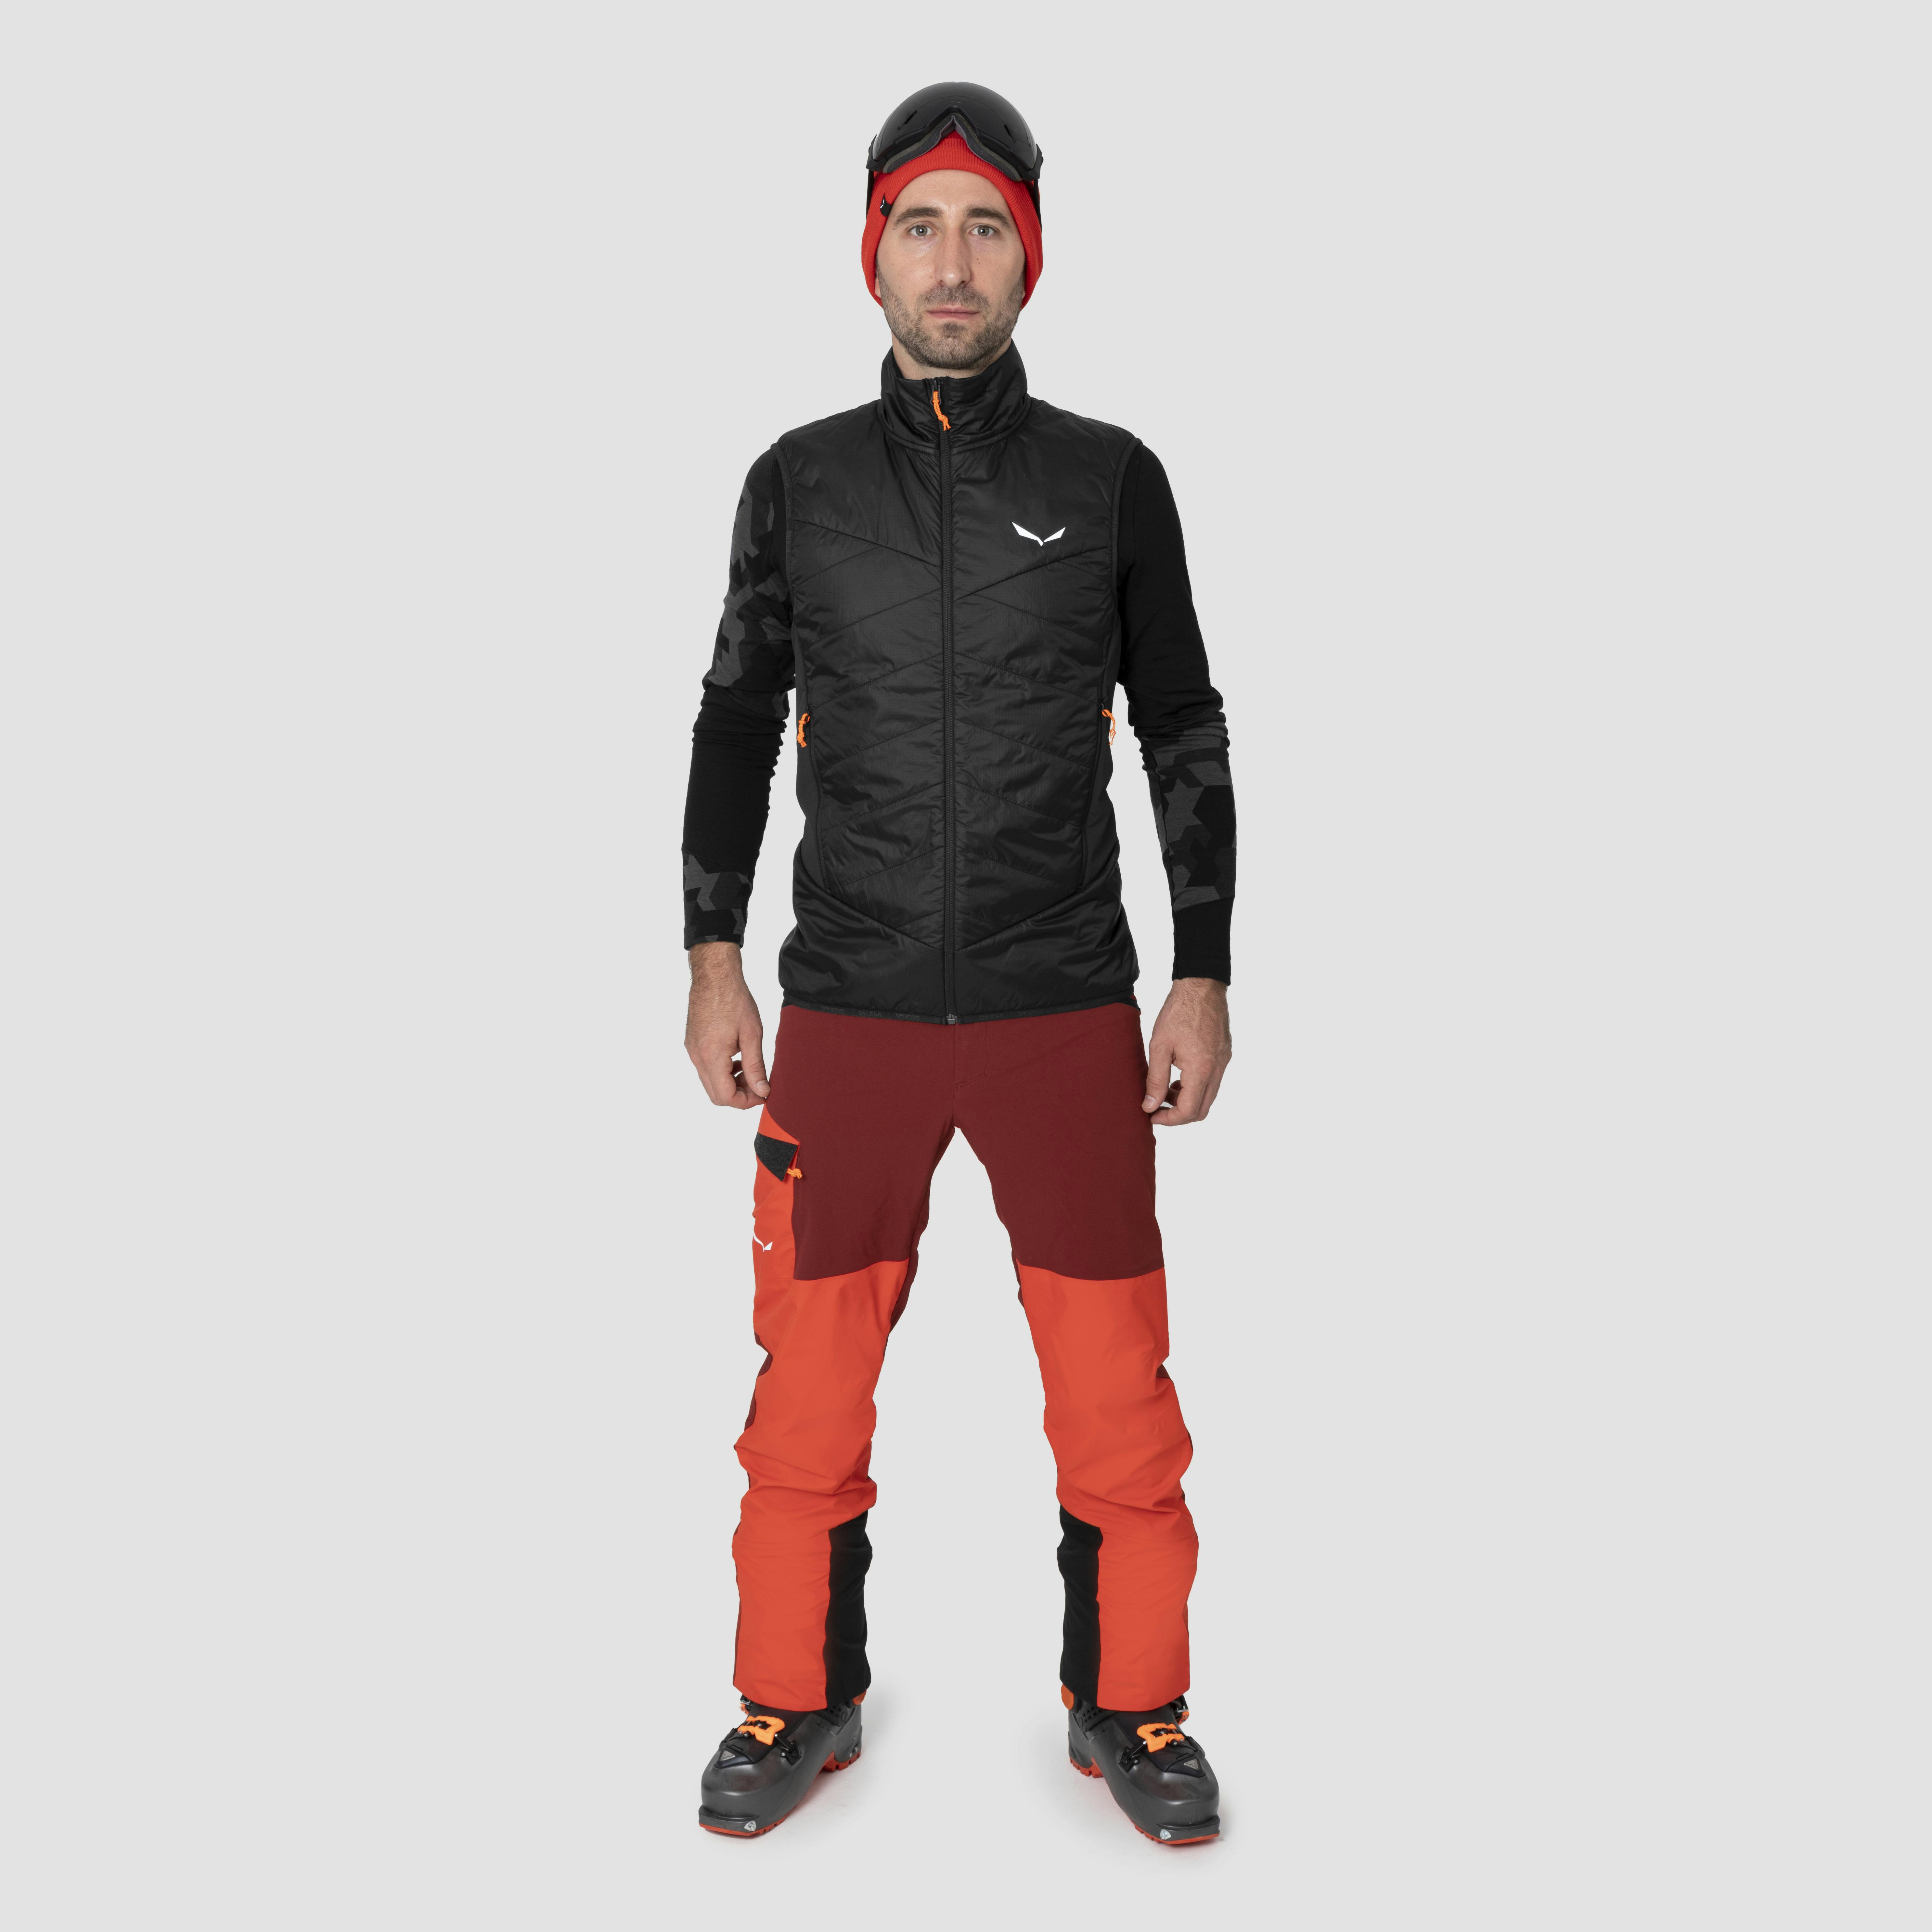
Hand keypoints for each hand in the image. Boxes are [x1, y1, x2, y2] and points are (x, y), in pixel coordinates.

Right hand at [685, 942, 768, 1108]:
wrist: (714, 976)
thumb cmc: (734, 1000)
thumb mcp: (752, 1034)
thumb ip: (755, 1066)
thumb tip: (762, 1091)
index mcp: (711, 1056)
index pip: (725, 1096)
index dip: (746, 1102)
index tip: (764, 1094)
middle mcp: (697, 1057)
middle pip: (715, 1094)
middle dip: (739, 1096)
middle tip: (759, 1086)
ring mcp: (692, 1050)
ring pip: (710, 1082)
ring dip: (730, 1084)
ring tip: (750, 1072)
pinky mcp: (692, 1043)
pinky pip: (705, 1068)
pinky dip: (722, 1071)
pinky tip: (737, 1059)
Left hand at [1142, 978, 1231, 1126]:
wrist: (1201, 985)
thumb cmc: (1178, 1011)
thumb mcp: (1159, 1046)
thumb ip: (1155, 1079)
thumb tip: (1149, 1106)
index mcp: (1201, 1069)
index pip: (1189, 1111)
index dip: (1169, 1119)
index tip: (1151, 1115)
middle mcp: (1217, 1069)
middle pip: (1202, 1110)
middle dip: (1179, 1115)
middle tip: (1157, 1107)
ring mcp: (1223, 1062)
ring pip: (1208, 1096)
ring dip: (1187, 1100)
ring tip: (1165, 1089)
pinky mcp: (1224, 1054)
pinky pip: (1213, 1081)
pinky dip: (1196, 1086)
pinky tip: (1179, 1075)